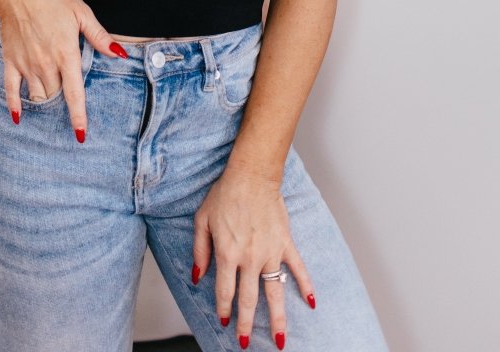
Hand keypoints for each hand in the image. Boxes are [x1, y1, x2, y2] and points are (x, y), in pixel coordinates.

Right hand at [0, 0, 125, 140]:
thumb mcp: (81, 13)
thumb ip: (99, 37)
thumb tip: (119, 53)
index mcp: (66, 54)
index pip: (74, 94)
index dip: (78, 117)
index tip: (81, 135)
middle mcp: (46, 64)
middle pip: (56, 96)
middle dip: (63, 101)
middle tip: (66, 97)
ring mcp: (26, 64)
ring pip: (37, 95)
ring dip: (45, 100)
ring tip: (50, 100)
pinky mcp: (10, 61)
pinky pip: (11, 90)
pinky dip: (15, 104)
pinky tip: (19, 116)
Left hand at [192, 168, 313, 346]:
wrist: (251, 175)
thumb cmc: (224, 194)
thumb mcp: (202, 220)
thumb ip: (200, 251)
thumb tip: (197, 277)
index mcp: (227, 253)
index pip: (225, 291)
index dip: (224, 309)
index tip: (226, 323)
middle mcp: (249, 258)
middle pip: (248, 299)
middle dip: (246, 324)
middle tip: (244, 343)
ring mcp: (270, 252)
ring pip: (274, 293)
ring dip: (277, 319)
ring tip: (278, 341)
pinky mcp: (286, 243)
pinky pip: (298, 269)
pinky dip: (306, 286)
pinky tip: (311, 303)